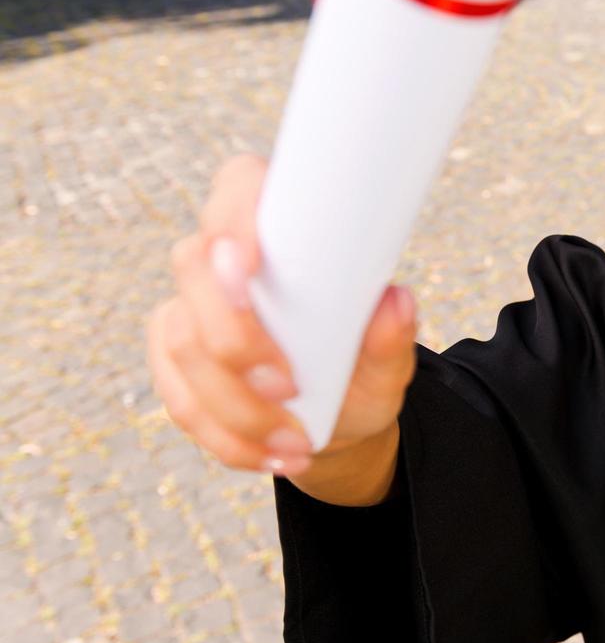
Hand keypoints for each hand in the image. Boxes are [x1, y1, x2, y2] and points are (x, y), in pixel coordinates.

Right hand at [146, 152, 418, 476]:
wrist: (334, 419)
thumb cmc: (359, 368)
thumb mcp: (388, 362)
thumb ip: (392, 336)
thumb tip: (395, 301)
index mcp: (279, 230)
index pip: (241, 187)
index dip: (235, 215)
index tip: (251, 263)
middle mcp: (221, 260)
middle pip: (194, 268)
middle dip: (236, 336)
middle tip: (290, 386)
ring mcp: (187, 311)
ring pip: (185, 345)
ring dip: (240, 405)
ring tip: (299, 440)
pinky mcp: (172, 364)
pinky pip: (181, 400)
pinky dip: (229, 438)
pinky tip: (273, 455)